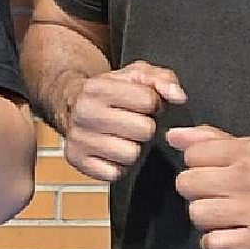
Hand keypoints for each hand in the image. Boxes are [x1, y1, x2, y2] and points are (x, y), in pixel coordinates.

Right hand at [64, 60, 185, 181]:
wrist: (72, 103)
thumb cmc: (111, 91)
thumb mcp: (136, 74)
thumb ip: (162, 79)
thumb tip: (178, 96)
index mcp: (97, 86)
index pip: (148, 101)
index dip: (153, 103)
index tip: (142, 104)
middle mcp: (84, 111)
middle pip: (143, 130)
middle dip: (145, 127)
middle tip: (133, 122)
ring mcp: (77, 137)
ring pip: (130, 155)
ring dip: (133, 148)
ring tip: (123, 137)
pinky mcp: (76, 160)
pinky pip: (113, 174)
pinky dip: (117, 166)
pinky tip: (111, 152)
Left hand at [168, 125, 249, 248]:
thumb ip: (214, 140)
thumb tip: (173, 135)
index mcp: (249, 151)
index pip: (192, 154)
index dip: (197, 168)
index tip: (213, 176)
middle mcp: (249, 177)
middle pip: (187, 184)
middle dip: (197, 194)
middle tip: (218, 200)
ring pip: (197, 214)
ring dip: (207, 221)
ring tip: (226, 220)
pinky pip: (213, 245)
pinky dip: (216, 246)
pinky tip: (230, 240)